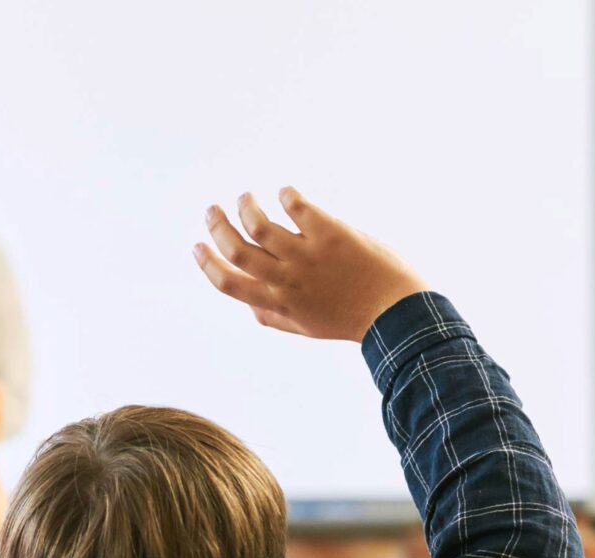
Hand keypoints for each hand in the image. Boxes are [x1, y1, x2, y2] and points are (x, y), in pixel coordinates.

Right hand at [192, 188, 425, 341]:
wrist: (396, 312)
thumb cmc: (352, 319)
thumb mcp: (307, 327)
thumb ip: (273, 317)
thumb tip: (248, 305)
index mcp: (278, 302)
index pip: (228, 283)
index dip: (207, 262)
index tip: (197, 245)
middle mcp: (287, 279)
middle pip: (237, 249)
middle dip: (217, 227)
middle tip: (213, 209)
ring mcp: (308, 256)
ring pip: (260, 225)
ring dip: (246, 206)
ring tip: (246, 197)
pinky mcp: (330, 234)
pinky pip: (297, 207)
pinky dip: (286, 195)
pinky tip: (286, 193)